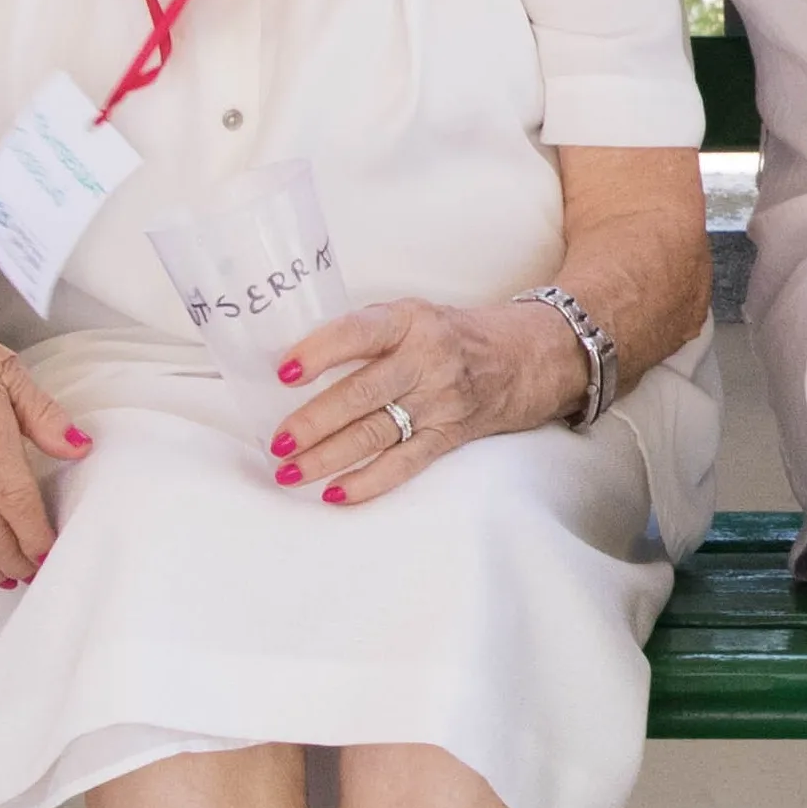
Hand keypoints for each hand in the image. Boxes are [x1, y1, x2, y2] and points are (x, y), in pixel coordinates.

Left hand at [266, 295, 582, 499]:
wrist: (528, 356)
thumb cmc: (456, 334)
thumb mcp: (413, 315)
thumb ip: (365, 335)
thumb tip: (296, 368)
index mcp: (411, 321)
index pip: (360, 333)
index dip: (321, 352)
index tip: (285, 371)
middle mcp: (427, 360)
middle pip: (363, 393)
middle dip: (314, 421)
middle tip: (278, 441)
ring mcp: (441, 402)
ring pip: (376, 433)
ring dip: (328, 456)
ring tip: (290, 471)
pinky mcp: (449, 436)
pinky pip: (404, 464)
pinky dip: (368, 482)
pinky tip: (336, 492)